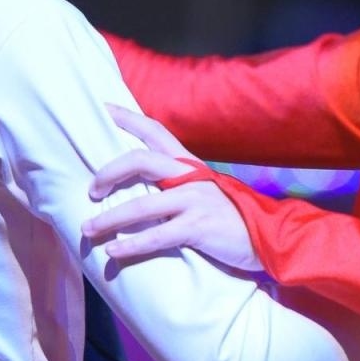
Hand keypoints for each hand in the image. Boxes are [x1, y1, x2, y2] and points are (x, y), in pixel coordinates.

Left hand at [82, 104, 262, 270]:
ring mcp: (195, 201)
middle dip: (109, 172)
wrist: (271, 236)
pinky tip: (114, 252)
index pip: (156, 131)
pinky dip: (131, 245)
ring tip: (88, 229)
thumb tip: (145, 189)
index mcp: (191, 165)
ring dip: (109, 219)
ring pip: (141, 204)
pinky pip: (156, 235)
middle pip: (140, 160)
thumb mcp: (208, 190)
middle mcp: (191, 176)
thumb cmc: (234, 217)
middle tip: (90, 190)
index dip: (129, 118)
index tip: (103, 108)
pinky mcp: (198, 228)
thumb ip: (180, 184)